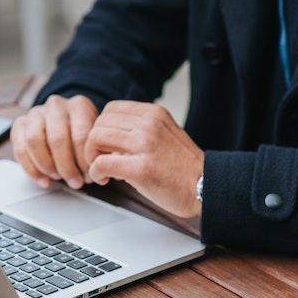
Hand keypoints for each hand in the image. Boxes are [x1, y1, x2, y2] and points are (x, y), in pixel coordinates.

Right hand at [11, 94, 97, 188]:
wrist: (65, 119)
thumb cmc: (84, 132)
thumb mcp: (97, 134)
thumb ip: (101, 149)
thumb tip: (104, 171)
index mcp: (79, 105)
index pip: (80, 135)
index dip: (84, 161)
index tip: (89, 176)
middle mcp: (56, 105)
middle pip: (57, 139)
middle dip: (67, 167)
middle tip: (75, 182)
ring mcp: (36, 113)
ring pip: (34, 141)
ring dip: (47, 166)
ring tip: (58, 178)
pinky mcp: (20, 124)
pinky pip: (20, 148)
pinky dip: (31, 169)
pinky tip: (43, 180)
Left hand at [84, 101, 204, 217]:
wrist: (206, 188)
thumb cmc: (186, 168)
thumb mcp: (166, 134)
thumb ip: (142, 129)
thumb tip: (113, 135)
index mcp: (154, 114)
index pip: (111, 109)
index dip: (102, 128)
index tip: (106, 145)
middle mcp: (149, 124)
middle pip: (99, 123)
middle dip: (93, 143)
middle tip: (99, 160)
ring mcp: (145, 145)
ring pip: (95, 138)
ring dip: (91, 157)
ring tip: (102, 171)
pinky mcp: (141, 168)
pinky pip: (101, 163)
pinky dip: (96, 172)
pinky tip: (104, 179)